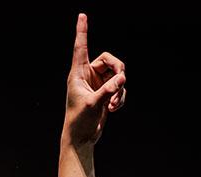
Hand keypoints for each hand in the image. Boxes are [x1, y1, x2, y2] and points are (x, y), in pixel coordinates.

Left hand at [63, 13, 125, 147]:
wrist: (82, 138)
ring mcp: (98, 84)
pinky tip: (114, 108)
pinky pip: (119, 88)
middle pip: (109, 60)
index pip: (80, 47)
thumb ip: (108, 90)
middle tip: (121, 82)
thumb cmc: (80, 121)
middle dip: (119, 70)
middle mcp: (88, 76)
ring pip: (117, 75)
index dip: (82, 31)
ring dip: (120, 89)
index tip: (82, 15)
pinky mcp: (105, 93)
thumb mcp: (93, 104)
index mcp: (78, 74)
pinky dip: (120, 97)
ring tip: (113, 104)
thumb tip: (122, 78)